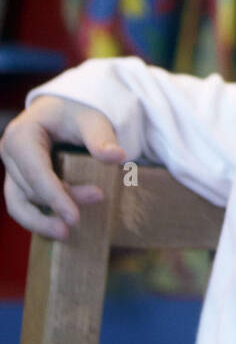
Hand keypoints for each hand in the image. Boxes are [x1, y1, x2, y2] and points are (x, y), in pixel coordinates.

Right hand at [1, 95, 126, 240]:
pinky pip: (23, 205)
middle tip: (99, 197)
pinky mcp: (19, 180)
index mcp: (21, 135)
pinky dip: (39, 218)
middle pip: (32, 188)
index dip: (54, 198)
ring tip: (68, 233)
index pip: (35, 173)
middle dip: (61, 201)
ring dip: (43, 220)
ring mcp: (12, 169)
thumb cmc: (78, 112)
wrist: (68, 109)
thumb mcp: (92, 119)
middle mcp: (10, 153)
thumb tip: (117, 156)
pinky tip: (60, 227)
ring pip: (20, 203)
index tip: (74, 218)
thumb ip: (102, 138)